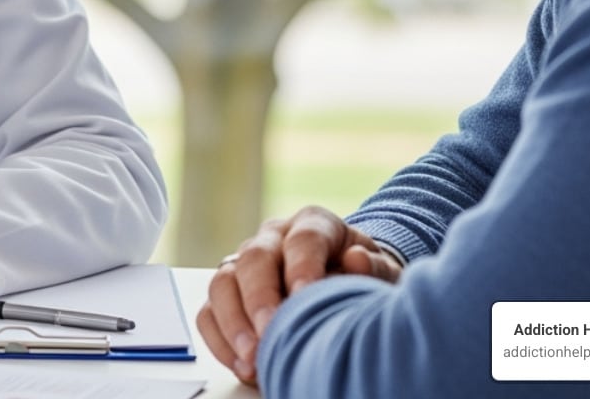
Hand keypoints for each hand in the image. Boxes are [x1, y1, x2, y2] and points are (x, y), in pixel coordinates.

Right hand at [197, 206, 401, 385]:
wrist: (345, 283)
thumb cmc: (363, 278)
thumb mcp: (381, 270)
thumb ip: (374, 266)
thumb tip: (356, 261)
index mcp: (313, 224)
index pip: (303, 239)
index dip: (302, 267)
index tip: (304, 298)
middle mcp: (273, 237)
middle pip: (253, 258)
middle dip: (259, 300)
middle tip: (269, 334)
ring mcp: (245, 263)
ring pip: (222, 282)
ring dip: (233, 322)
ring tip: (252, 358)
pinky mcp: (228, 293)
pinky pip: (208, 312)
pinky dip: (220, 340)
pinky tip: (242, 365)